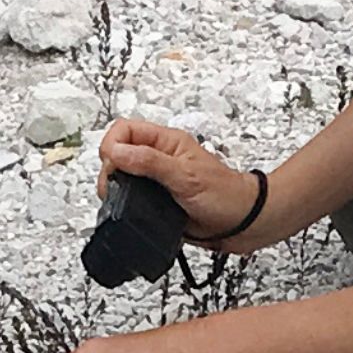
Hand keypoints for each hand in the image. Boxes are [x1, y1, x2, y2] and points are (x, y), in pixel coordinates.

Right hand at [98, 119, 266, 251]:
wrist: (243, 223)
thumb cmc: (226, 195)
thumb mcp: (185, 176)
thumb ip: (150, 162)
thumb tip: (118, 152)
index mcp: (167, 142)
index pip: (125, 130)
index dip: (112, 146)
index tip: (113, 166)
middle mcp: (159, 158)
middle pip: (118, 153)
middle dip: (110, 169)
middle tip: (115, 187)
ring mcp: (157, 180)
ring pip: (123, 176)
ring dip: (116, 187)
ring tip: (120, 199)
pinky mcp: (157, 201)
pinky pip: (132, 198)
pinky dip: (125, 203)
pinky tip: (129, 210)